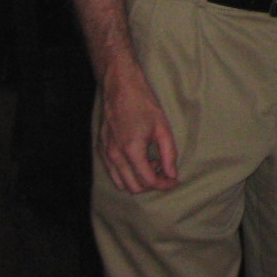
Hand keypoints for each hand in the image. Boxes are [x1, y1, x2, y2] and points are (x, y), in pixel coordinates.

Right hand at [97, 64, 177, 193]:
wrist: (121, 89)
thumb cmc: (143, 105)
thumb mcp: (163, 128)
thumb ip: (169, 154)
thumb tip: (172, 174)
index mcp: (131, 150)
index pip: (147, 181)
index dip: (164, 184)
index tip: (175, 180)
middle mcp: (115, 156)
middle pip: (133, 187)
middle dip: (152, 185)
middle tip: (166, 173)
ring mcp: (105, 154)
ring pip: (121, 183)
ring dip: (139, 180)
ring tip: (154, 164)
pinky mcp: (102, 149)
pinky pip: (114, 172)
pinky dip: (128, 173)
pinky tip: (141, 158)